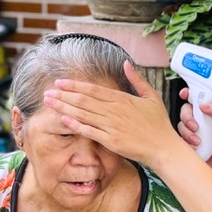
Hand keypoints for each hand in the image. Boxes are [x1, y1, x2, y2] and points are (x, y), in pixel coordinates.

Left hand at [42, 62, 185, 169]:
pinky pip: (90, 132)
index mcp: (122, 99)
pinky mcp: (111, 141)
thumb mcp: (151, 96)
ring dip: (64, 108)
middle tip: (47, 92)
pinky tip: (63, 120)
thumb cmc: (158, 123)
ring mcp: (112, 126)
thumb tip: (127, 63)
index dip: (75, 86)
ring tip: (49, 103)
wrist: (163, 147)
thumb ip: (137, 80)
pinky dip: (76, 126)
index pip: (93, 90)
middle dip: (63, 95)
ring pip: (83, 114)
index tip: (60, 82)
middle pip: (83, 101)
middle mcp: (114, 111)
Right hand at [177, 87, 211, 192]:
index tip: (186, 93)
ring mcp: (196, 137)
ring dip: (187, 132)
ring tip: (198, 141)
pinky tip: (195, 148)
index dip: (191, 95)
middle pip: (187, 112)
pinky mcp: (190, 149)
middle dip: (187, 116)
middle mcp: (204, 125)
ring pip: (181, 126)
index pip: (201, 101)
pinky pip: (180, 141)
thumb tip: (205, 104)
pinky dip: (185, 142)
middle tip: (196, 125)